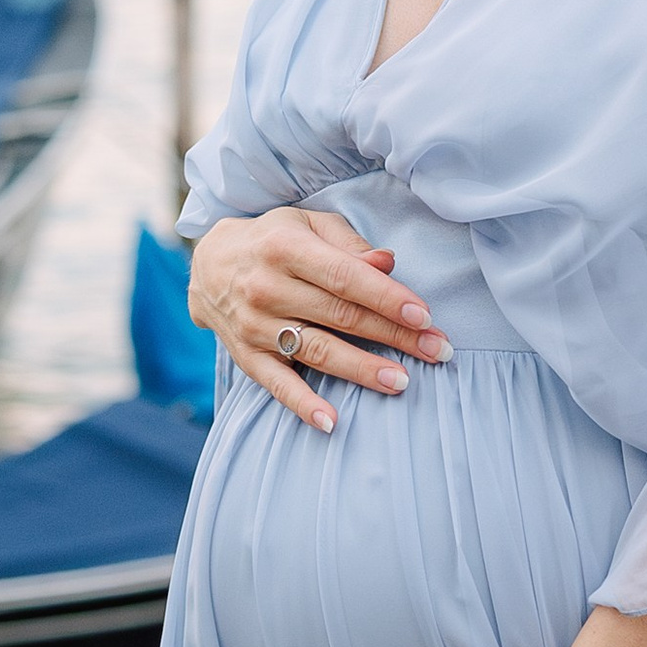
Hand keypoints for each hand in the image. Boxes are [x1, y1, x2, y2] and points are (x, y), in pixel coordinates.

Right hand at [189, 205, 451, 433]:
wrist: (210, 265)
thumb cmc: (274, 241)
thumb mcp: (308, 225)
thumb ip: (349, 244)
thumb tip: (388, 263)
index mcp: (286, 249)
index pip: (345, 278)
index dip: (386, 298)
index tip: (424, 316)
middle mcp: (267, 288)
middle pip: (340, 316)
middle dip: (393, 335)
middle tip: (436, 351)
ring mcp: (255, 326)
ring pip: (317, 351)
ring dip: (361, 369)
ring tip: (401, 382)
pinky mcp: (247, 356)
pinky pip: (278, 384)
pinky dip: (303, 404)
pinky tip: (331, 421)